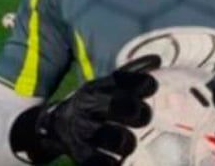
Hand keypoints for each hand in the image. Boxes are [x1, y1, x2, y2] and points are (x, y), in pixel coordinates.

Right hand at [35, 55, 159, 165]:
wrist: (57, 125)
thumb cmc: (95, 103)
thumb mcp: (108, 85)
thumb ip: (132, 74)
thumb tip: (157, 59)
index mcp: (99, 86)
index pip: (126, 79)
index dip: (145, 83)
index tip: (150, 89)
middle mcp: (90, 105)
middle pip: (121, 105)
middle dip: (140, 112)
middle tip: (140, 117)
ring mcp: (84, 129)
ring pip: (116, 137)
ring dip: (128, 141)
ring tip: (128, 141)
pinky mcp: (79, 152)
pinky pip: (99, 161)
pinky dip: (110, 163)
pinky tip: (115, 161)